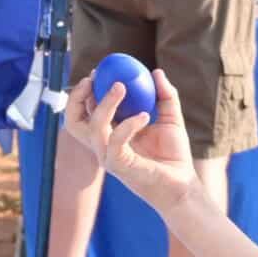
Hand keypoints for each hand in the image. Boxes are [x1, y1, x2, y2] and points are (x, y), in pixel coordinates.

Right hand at [62, 69, 200, 213]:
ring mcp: (109, 157)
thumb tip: (156, 72)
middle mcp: (104, 146)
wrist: (183, 185)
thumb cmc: (174, 156)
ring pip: (93, 127)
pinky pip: (115, 141)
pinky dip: (128, 124)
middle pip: (73, 122)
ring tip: (122, 87)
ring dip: (105, 103)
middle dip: (77, 97)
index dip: (86, 91)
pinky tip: (146, 116)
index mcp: (111, 134)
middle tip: (94, 78)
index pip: (87, 112)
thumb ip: (165, 95)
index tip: (99, 71)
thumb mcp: (171, 118)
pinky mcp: (119, 166)